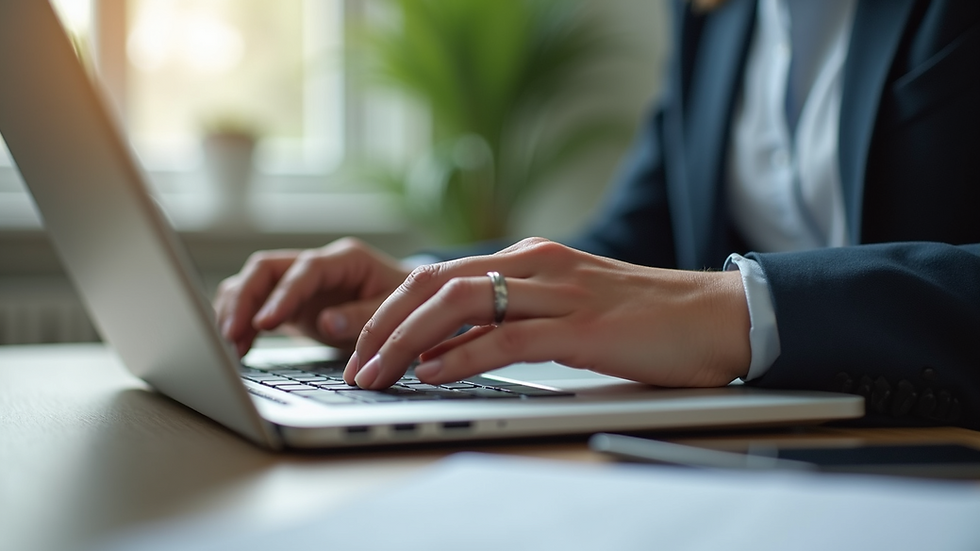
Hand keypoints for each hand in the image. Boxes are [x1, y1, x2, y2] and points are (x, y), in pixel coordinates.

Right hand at [214, 238, 409, 356]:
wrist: (409, 305)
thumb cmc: (404, 306)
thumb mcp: (393, 312)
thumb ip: (362, 318)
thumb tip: (327, 323)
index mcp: (346, 259)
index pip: (305, 270)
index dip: (283, 295)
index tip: (264, 323)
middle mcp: (317, 265)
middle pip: (266, 269)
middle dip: (243, 299)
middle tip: (230, 335)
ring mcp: (299, 281)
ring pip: (253, 282)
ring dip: (236, 310)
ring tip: (231, 345)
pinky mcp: (290, 301)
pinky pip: (256, 302)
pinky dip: (242, 320)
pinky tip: (238, 345)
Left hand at [344, 238, 750, 388]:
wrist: (716, 316)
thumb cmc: (642, 320)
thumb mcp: (563, 313)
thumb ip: (509, 322)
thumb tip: (447, 350)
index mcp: (531, 258)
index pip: (440, 276)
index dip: (391, 307)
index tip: (359, 340)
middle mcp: (538, 264)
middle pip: (436, 284)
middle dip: (384, 323)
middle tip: (354, 361)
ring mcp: (560, 292)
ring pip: (461, 304)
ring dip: (408, 341)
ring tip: (378, 373)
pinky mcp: (584, 328)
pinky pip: (508, 337)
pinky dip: (462, 356)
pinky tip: (433, 374)